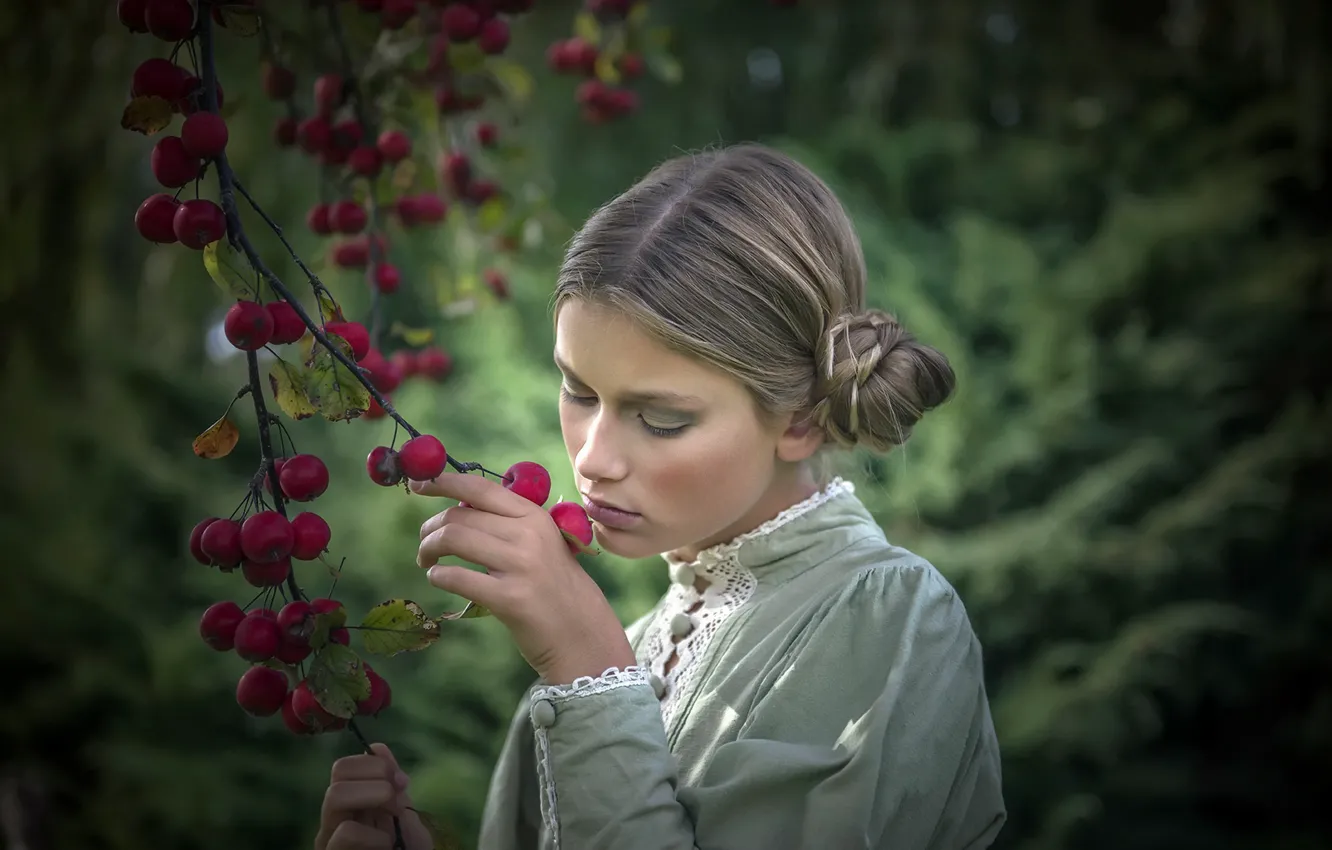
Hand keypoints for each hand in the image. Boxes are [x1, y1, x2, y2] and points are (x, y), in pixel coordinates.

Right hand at [315, 743, 432, 849]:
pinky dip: (375, 835)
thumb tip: (378, 748)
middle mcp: (333, 819)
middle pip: (338, 773)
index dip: (375, 764)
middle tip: (396, 801)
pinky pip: (345, 833)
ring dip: (374, 798)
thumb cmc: (406, 849)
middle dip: (376, 777)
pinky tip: (388, 846)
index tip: (402, 782)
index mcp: (349, 803)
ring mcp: (330, 840)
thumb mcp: (403, 810)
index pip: (344, 766)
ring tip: (392, 820)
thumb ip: (391, 781)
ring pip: (334, 796)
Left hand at [413, 472, 636, 683]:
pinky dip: (437, 576)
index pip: (480, 487)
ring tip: (426, 562)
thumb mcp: (542, 543)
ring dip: (428, 549)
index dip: (443, 482)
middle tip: (424, 544)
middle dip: (430, 528)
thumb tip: (457, 506)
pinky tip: (438, 579)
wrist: (582, 633)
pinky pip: (456, 577)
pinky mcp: (509, 599)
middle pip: (459, 516)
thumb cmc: (555, 587)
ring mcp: (520, 566)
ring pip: (452, 539)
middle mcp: (528, 535)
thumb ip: (508, 523)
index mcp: (534, 516)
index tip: (418, 484)